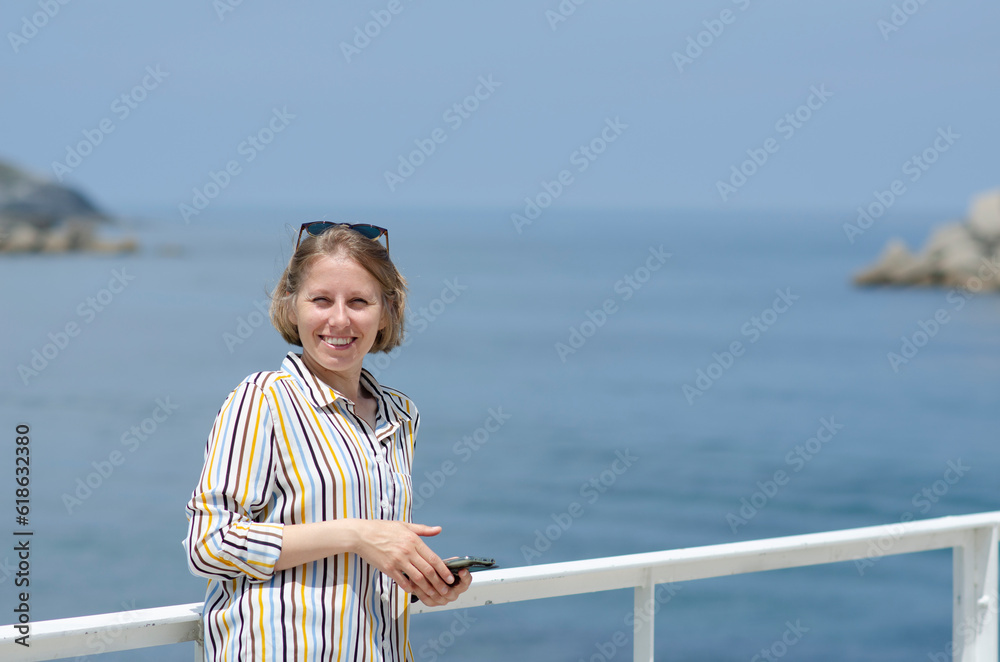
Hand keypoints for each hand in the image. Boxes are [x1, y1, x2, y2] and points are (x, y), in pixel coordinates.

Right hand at [351, 521, 467, 605]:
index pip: (433, 558)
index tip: (450, 577)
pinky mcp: (388, 568)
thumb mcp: (405, 526)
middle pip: (428, 570)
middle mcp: (407, 551)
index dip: (443, 570)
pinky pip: (402, 581)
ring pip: (417, 578)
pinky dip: (409, 587)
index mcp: (413, 540)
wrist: (362, 535)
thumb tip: (438, 529)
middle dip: (438, 582)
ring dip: (427, 588)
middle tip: (446, 590)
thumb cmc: (383, 529)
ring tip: (433, 594)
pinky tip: (414, 591)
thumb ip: (423, 529)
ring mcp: (397, 561)